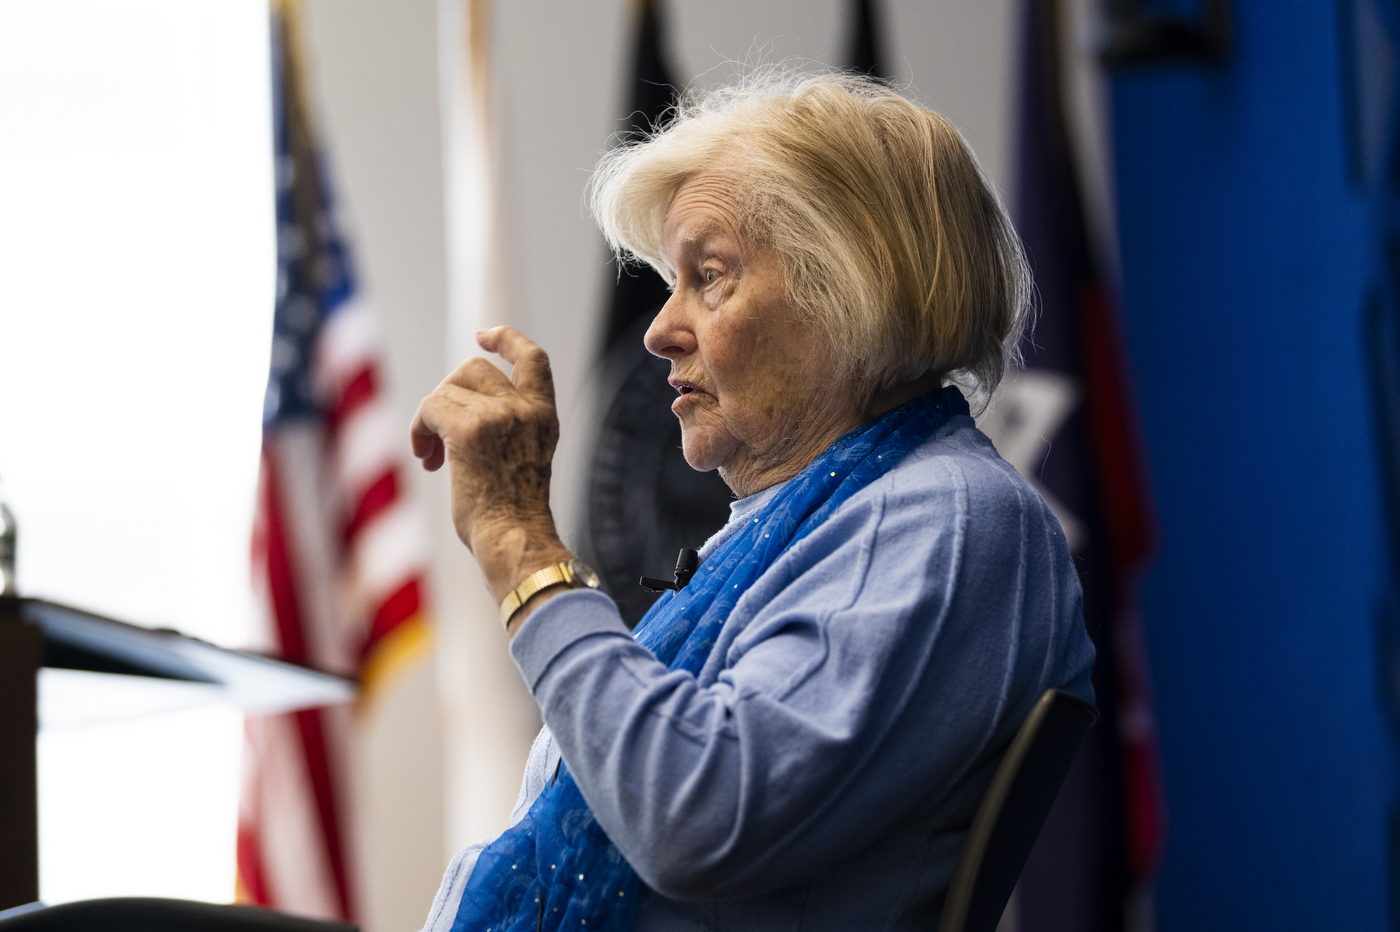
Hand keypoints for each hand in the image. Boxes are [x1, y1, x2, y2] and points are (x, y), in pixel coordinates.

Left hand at [410, 327, 572, 605]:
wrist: (515, 543)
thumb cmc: (512, 518)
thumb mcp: (521, 462)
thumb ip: (505, 429)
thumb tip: (453, 409)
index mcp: (544, 418)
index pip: (532, 359)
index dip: (506, 339)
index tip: (483, 336)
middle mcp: (525, 410)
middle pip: (473, 368)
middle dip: (448, 391)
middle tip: (437, 432)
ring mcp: (499, 417)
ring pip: (447, 390)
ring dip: (430, 421)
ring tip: (431, 457)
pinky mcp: (469, 430)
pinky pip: (430, 408)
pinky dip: (420, 430)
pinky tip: (426, 459)